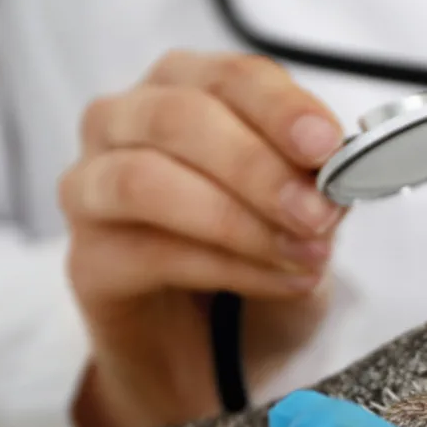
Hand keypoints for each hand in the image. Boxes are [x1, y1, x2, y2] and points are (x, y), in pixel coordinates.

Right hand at [61, 50, 347, 426]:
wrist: (202, 349)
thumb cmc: (248, 255)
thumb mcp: (299, 211)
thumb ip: (313, 183)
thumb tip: (339, 173)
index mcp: (182, 87)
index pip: (230, 77)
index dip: (281, 107)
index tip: (327, 145)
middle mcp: (123, 122)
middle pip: (179, 117)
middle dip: (257, 166)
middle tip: (317, 213)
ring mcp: (91, 188)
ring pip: (146, 180)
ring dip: (236, 219)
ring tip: (305, 255)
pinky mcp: (87, 259)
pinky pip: (148, 251)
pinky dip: (225, 267)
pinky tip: (279, 282)